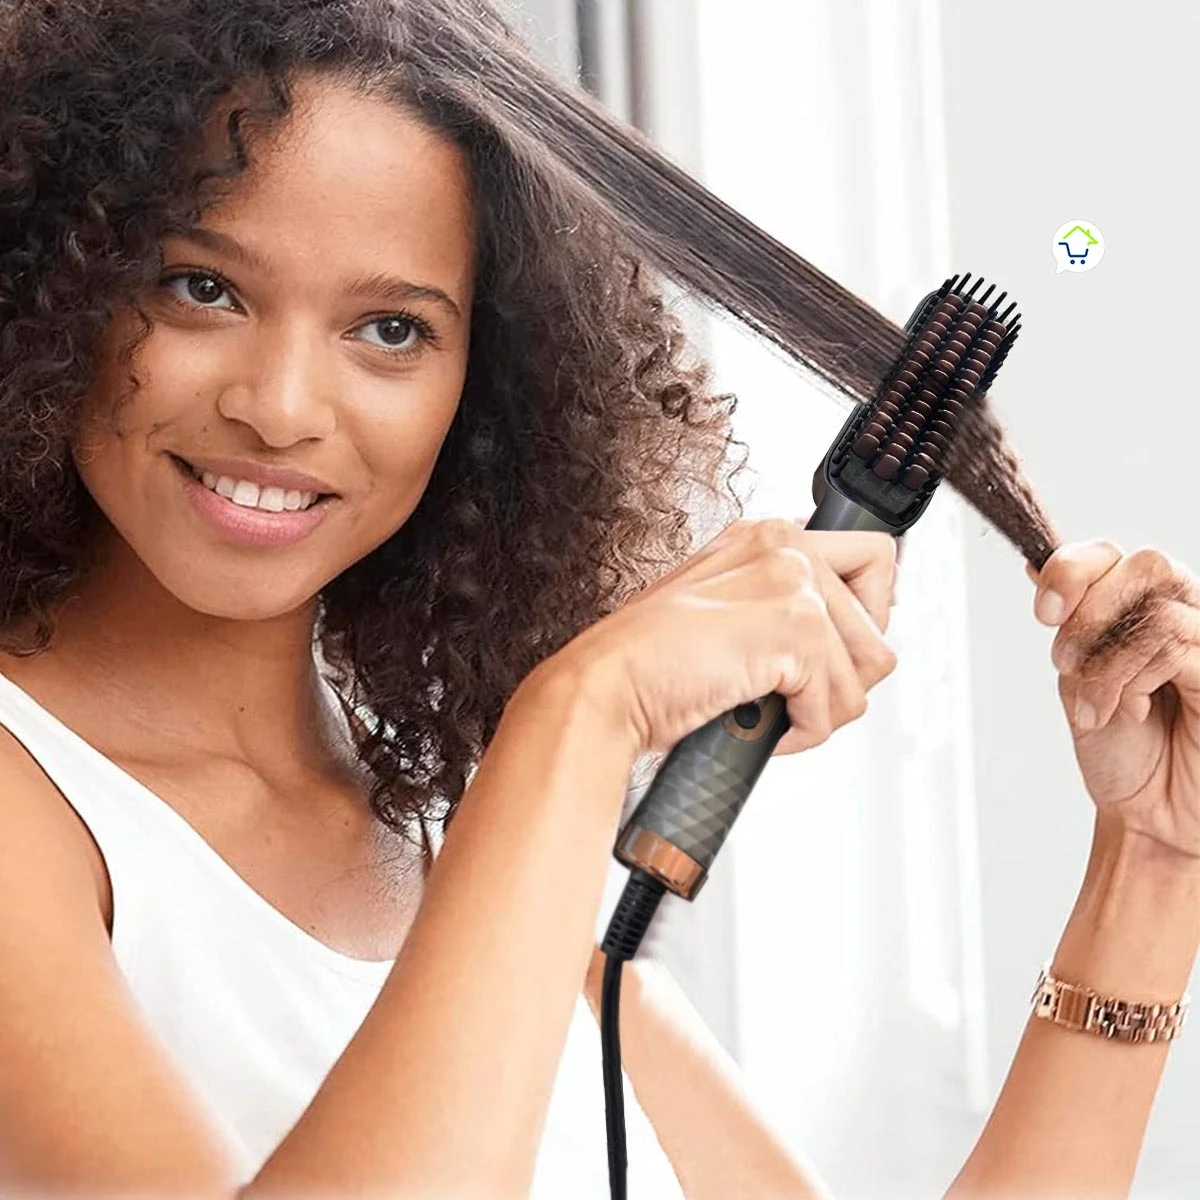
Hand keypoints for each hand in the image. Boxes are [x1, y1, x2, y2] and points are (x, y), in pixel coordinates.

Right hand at [548, 517, 898, 757]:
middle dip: (842, 679)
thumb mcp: (725, 612)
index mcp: (767, 536)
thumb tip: (854, 643)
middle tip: (790, 696)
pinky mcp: (795, 628)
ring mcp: (792, 582)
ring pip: (868, 670)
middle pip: (880, 628)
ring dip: (822, 709)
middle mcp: (784, 544)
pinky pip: (837, 705)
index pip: (875, 561)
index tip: (834, 656)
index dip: (866, 621)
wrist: (604, 689)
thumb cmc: (648, 666)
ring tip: (769, 711)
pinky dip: (800, 732)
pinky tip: (755, 723)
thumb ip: (783, 606)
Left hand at [1027, 540, 1199, 859]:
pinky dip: (1131, 682)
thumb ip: (1069, 623)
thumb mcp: (1078, 678)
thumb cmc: (1120, 749)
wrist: (1148, 813)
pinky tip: (1129, 714)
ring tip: (1097, 708)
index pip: (1112, 554)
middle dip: (1090, 608)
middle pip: (1145, 563)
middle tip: (1063, 661)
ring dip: (1106, 665)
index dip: (1072, 569)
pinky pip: (1174, 648)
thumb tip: (1034, 567)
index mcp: (1143, 607)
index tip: (1042, 613)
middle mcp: (1185, 613)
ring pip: (1154, 614)